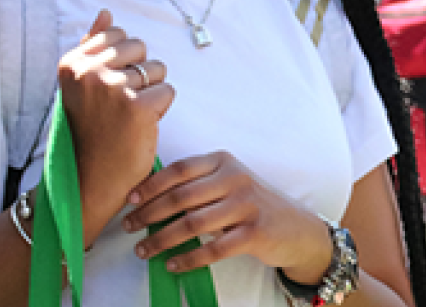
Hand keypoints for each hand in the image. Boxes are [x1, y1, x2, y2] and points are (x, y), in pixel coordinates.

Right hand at [58, 9, 175, 242]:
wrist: (91, 178)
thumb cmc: (91, 129)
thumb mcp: (82, 85)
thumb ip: (93, 45)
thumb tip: (106, 12)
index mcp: (73, 62)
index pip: (119, 35)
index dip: (123, 63)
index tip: (107, 91)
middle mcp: (89, 72)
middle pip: (140, 49)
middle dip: (140, 75)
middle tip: (120, 106)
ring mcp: (112, 88)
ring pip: (157, 70)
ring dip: (151, 93)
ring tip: (129, 116)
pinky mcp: (137, 107)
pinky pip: (167, 91)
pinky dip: (160, 109)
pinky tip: (141, 126)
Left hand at [122, 152, 331, 282]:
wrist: (296, 228)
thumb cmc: (253, 205)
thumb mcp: (229, 183)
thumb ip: (198, 185)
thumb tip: (149, 198)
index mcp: (224, 161)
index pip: (179, 169)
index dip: (150, 184)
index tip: (129, 199)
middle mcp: (236, 179)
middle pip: (181, 196)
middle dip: (149, 214)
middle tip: (128, 227)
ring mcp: (246, 206)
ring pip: (192, 224)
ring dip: (162, 239)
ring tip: (143, 250)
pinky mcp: (254, 233)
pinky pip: (212, 249)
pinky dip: (187, 259)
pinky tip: (172, 264)